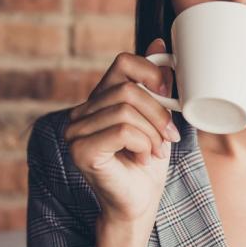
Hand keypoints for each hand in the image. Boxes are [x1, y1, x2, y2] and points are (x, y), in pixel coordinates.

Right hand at [64, 38, 179, 227]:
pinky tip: (144, 158)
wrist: (140, 203)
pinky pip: (122, 130)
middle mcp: (81, 112)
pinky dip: (143, 143)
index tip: (170, 94)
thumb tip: (160, 43)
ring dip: (152, 132)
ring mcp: (76, 131)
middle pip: (128, 88)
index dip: (152, 71)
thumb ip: (154, 84)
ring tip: (157, 150)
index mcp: (99, 99)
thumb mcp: (157, 118)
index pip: (123, 62)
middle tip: (169, 136)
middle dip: (158, 113)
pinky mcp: (80, 150)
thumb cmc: (148, 163)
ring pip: (126, 109)